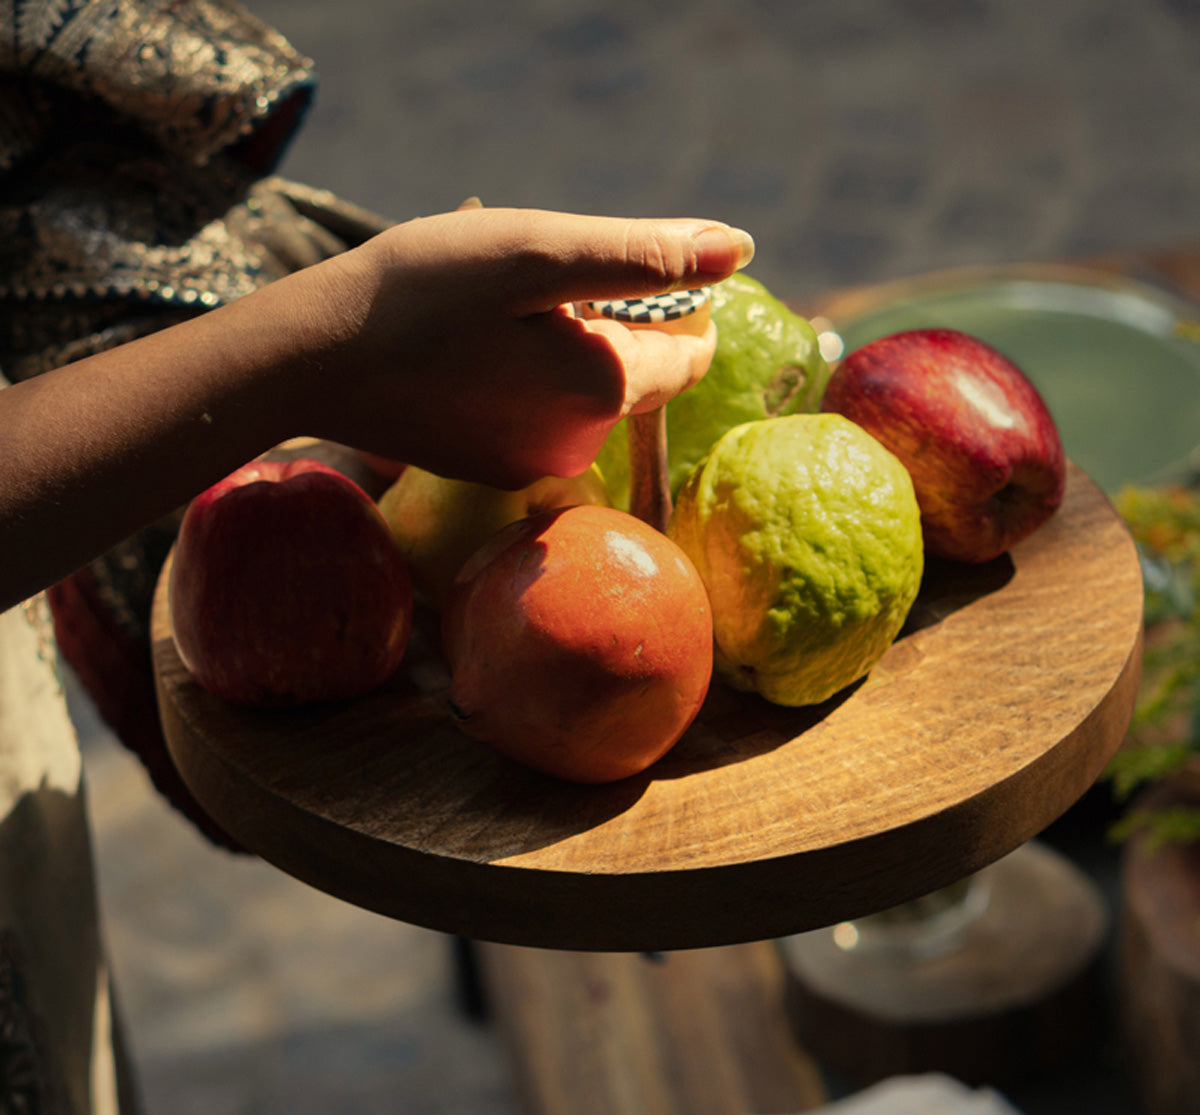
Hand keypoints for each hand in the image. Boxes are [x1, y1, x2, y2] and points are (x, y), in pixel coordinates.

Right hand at [301, 207, 753, 487]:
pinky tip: (469, 353)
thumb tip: (740, 248)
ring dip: (563, 346)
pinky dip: (525, 379)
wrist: (315, 362)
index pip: (692, 351)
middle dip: (608, 319)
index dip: (675, 300)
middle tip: (530, 282)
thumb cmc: (423, 292)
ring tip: (491, 316)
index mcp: (606, 388)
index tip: (615, 265)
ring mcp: (535, 466)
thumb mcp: (539, 253)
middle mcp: (581, 444)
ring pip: (585, 392)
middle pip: (636, 372)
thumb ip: (645, 255)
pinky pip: (540, 417)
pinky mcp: (495, 471)